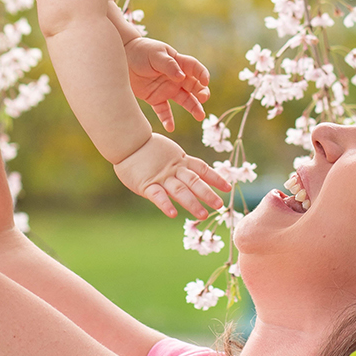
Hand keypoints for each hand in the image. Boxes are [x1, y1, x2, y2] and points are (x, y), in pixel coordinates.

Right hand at [114, 133, 230, 220]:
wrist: (127, 141)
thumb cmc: (146, 148)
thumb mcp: (169, 153)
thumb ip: (180, 163)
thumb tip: (194, 174)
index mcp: (180, 160)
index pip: (202, 169)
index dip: (216, 178)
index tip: (228, 188)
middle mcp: (174, 169)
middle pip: (194, 182)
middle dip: (207, 194)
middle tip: (220, 205)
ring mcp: (161, 177)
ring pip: (179, 190)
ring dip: (192, 203)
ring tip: (203, 215)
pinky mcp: (146, 183)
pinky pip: (157, 195)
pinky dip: (165, 204)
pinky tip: (173, 214)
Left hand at [125, 36, 209, 131]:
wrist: (121, 57)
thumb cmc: (141, 51)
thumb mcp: (155, 54)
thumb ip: (169, 65)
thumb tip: (181, 77)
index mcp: (177, 63)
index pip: (194, 68)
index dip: (202, 74)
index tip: (205, 81)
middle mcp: (175, 77)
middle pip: (193, 86)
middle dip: (201, 93)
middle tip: (203, 99)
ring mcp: (166, 89)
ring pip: (184, 100)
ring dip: (193, 107)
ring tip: (200, 116)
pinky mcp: (155, 98)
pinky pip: (164, 111)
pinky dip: (167, 119)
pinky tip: (170, 127)